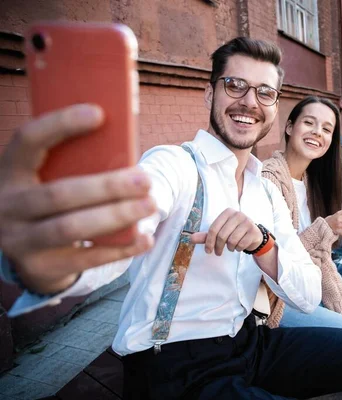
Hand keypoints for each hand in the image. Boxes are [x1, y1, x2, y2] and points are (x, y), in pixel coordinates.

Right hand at [0, 104, 155, 293]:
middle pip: (59, 193)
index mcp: (9, 171)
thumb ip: (72, 162)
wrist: (23, 249)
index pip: (28, 140)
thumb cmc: (49, 199)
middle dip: (106, 187)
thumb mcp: (47, 176)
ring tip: (149, 205)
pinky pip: (84, 259)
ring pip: (71, 228)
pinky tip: (144, 239)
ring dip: (116, 216)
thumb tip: (123, 145)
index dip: (60, 124)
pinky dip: (118, 249)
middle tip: (145, 180)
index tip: (99, 113)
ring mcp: (19, 240)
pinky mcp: (40, 267)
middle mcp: (8, 205)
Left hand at [190, 208, 263, 255]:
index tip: (208, 251)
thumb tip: (191, 238)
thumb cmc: (234, 232)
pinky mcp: (254, 231)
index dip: (208, 242)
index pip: (213, 228)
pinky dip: (238, 249)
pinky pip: (241, 244)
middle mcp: (238, 214)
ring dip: (230, 248)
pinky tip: (239, 246)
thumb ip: (206, 236)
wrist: (253, 235)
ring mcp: (247, 222)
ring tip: (231, 248)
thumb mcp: (220, 233)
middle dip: (218, 247)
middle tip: (218, 253)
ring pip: (232, 240)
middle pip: (222, 235)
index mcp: (227, 212)